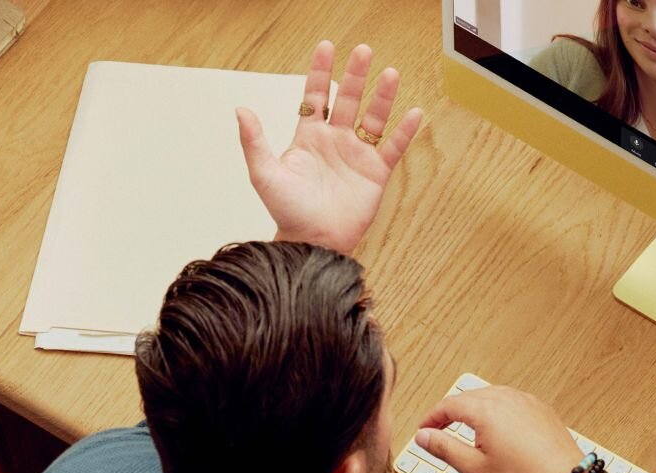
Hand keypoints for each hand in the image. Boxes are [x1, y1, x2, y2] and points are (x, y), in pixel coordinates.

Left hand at [236, 41, 422, 253]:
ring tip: (391, 73)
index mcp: (308, 137)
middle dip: (356, 75)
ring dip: (382, 97)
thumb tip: (241, 110)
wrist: (312, 242)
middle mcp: (335, 141)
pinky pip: (393, 147)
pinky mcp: (376, 173)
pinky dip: (404, 131)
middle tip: (364, 51)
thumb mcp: (264, 174)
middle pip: (348, 99)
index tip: (327, 48)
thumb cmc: (287, 211)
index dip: (321, 72)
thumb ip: (254, 142)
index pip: (316, 96)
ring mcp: (357, 155)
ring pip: (373, 118)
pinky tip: (414, 113)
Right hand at [414, 386, 585, 472]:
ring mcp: (526, 401)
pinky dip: (496, 411)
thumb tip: (424, 436)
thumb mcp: (474, 468)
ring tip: (467, 430)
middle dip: (451, 412)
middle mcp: (506, 398)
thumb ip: (444, 448)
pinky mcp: (540, 408)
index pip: (448, 405)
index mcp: (486, 409)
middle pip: (468, 397)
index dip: (432, 418)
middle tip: (440, 429)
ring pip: (490, 397)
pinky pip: (511, 402)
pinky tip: (497, 429)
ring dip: (474, 410)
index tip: (425, 429)